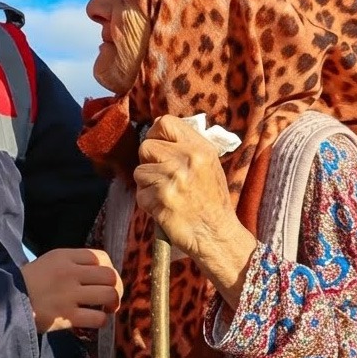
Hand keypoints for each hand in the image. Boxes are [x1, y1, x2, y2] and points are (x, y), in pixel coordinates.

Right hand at [20, 248, 122, 332]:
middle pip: (110, 275)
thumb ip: (73, 263)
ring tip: (105, 309)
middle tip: (110, 298)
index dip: (108, 269)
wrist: (8, 301)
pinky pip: (98, 318)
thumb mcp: (50, 262)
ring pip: (109, 295)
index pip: (101, 257)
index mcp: (65, 256)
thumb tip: (99, 272)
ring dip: (112, 304)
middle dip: (116, 288)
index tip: (104, 280)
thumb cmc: (31, 281)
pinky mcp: (67, 317)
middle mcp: (70, 273)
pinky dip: (101, 321)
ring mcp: (70, 295)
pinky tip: (94, 320)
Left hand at [134, 115, 255, 307]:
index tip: (158, 148)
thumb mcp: (209, 165)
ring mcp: (173, 179)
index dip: (155, 135)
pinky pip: (140, 194)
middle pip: (146, 147)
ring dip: (147, 185)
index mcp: (200, 148)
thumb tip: (158, 131)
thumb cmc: (211, 200)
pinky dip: (148, 203)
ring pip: (139, 171)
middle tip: (162, 177)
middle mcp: (187, 160)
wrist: (217, 235)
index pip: (164, 123)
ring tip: (166, 195)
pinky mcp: (161, 199)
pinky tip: (164, 208)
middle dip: (149, 162)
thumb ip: (187, 147)